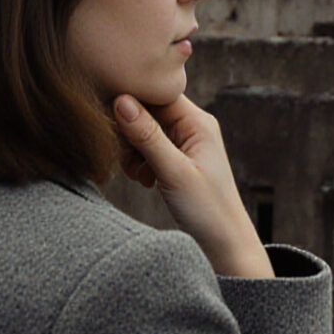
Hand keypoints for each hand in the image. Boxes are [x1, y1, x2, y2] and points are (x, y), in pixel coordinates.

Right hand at [112, 93, 271, 277]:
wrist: (223, 241)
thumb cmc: (206, 208)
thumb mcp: (173, 172)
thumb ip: (147, 137)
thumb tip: (121, 101)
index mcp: (198, 122)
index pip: (157, 92)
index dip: (131, 101)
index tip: (110, 120)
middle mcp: (192, 126)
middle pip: (147, 111)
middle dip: (130, 133)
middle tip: (128, 160)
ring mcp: (184, 142)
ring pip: (143, 131)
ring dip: (133, 151)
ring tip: (141, 175)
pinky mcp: (176, 158)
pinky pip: (147, 148)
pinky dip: (139, 162)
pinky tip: (146, 181)